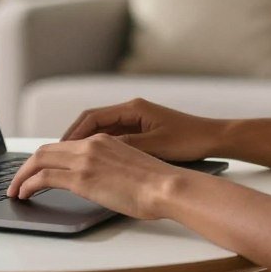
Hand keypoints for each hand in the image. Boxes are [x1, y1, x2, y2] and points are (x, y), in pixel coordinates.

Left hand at [6, 134, 192, 218]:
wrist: (167, 186)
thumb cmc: (158, 182)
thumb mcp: (131, 165)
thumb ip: (110, 167)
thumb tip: (100, 181)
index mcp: (103, 139)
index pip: (63, 144)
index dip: (44, 157)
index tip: (35, 171)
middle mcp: (90, 144)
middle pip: (46, 150)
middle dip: (26, 166)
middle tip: (16, 181)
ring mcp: (85, 159)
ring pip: (39, 161)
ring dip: (21, 176)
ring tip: (14, 191)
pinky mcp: (82, 178)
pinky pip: (43, 178)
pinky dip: (27, 185)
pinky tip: (23, 194)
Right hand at [62, 98, 225, 160]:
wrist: (213, 138)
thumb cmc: (188, 140)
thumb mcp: (153, 145)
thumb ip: (125, 146)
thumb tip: (97, 150)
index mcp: (133, 109)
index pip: (92, 117)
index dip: (73, 133)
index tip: (59, 148)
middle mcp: (132, 110)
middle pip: (93, 121)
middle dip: (74, 138)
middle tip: (56, 155)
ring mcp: (137, 120)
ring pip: (102, 130)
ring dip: (86, 143)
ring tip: (70, 161)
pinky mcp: (142, 130)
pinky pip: (114, 137)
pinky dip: (100, 147)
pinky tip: (94, 162)